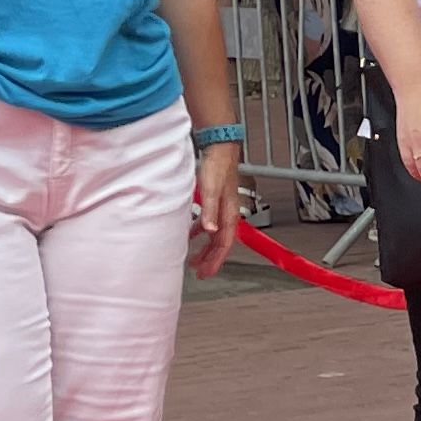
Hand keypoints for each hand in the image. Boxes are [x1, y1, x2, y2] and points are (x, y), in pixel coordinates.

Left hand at [189, 143, 240, 275]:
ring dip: (206, 248)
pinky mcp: (214, 202)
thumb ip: (210, 211)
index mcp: (229, 214)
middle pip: (221, 243)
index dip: (216, 260)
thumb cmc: (218, 166)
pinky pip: (208, 224)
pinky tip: (191, 234)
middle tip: (200, 271)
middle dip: (211, 259)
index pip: (224, 244)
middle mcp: (227, 213)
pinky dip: (200, 233)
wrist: (219, 148)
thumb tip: (209, 231)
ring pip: (215, 235)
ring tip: (195, 258)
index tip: (206, 272)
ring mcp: (221, 208)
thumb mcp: (211, 190)